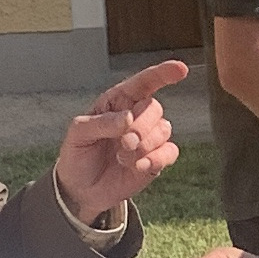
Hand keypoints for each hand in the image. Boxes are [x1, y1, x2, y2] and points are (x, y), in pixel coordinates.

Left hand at [53, 60, 188, 224]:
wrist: (81, 188)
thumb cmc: (78, 154)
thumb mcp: (78, 133)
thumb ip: (101, 122)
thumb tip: (128, 118)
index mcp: (118, 102)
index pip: (143, 82)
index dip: (163, 73)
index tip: (180, 69)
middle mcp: (137, 116)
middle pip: (154, 108)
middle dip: (141, 127)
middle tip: (124, 143)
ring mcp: (148, 137)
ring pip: (164, 129)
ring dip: (145, 145)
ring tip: (123, 157)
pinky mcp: (156, 159)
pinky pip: (170, 152)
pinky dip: (156, 159)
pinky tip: (138, 166)